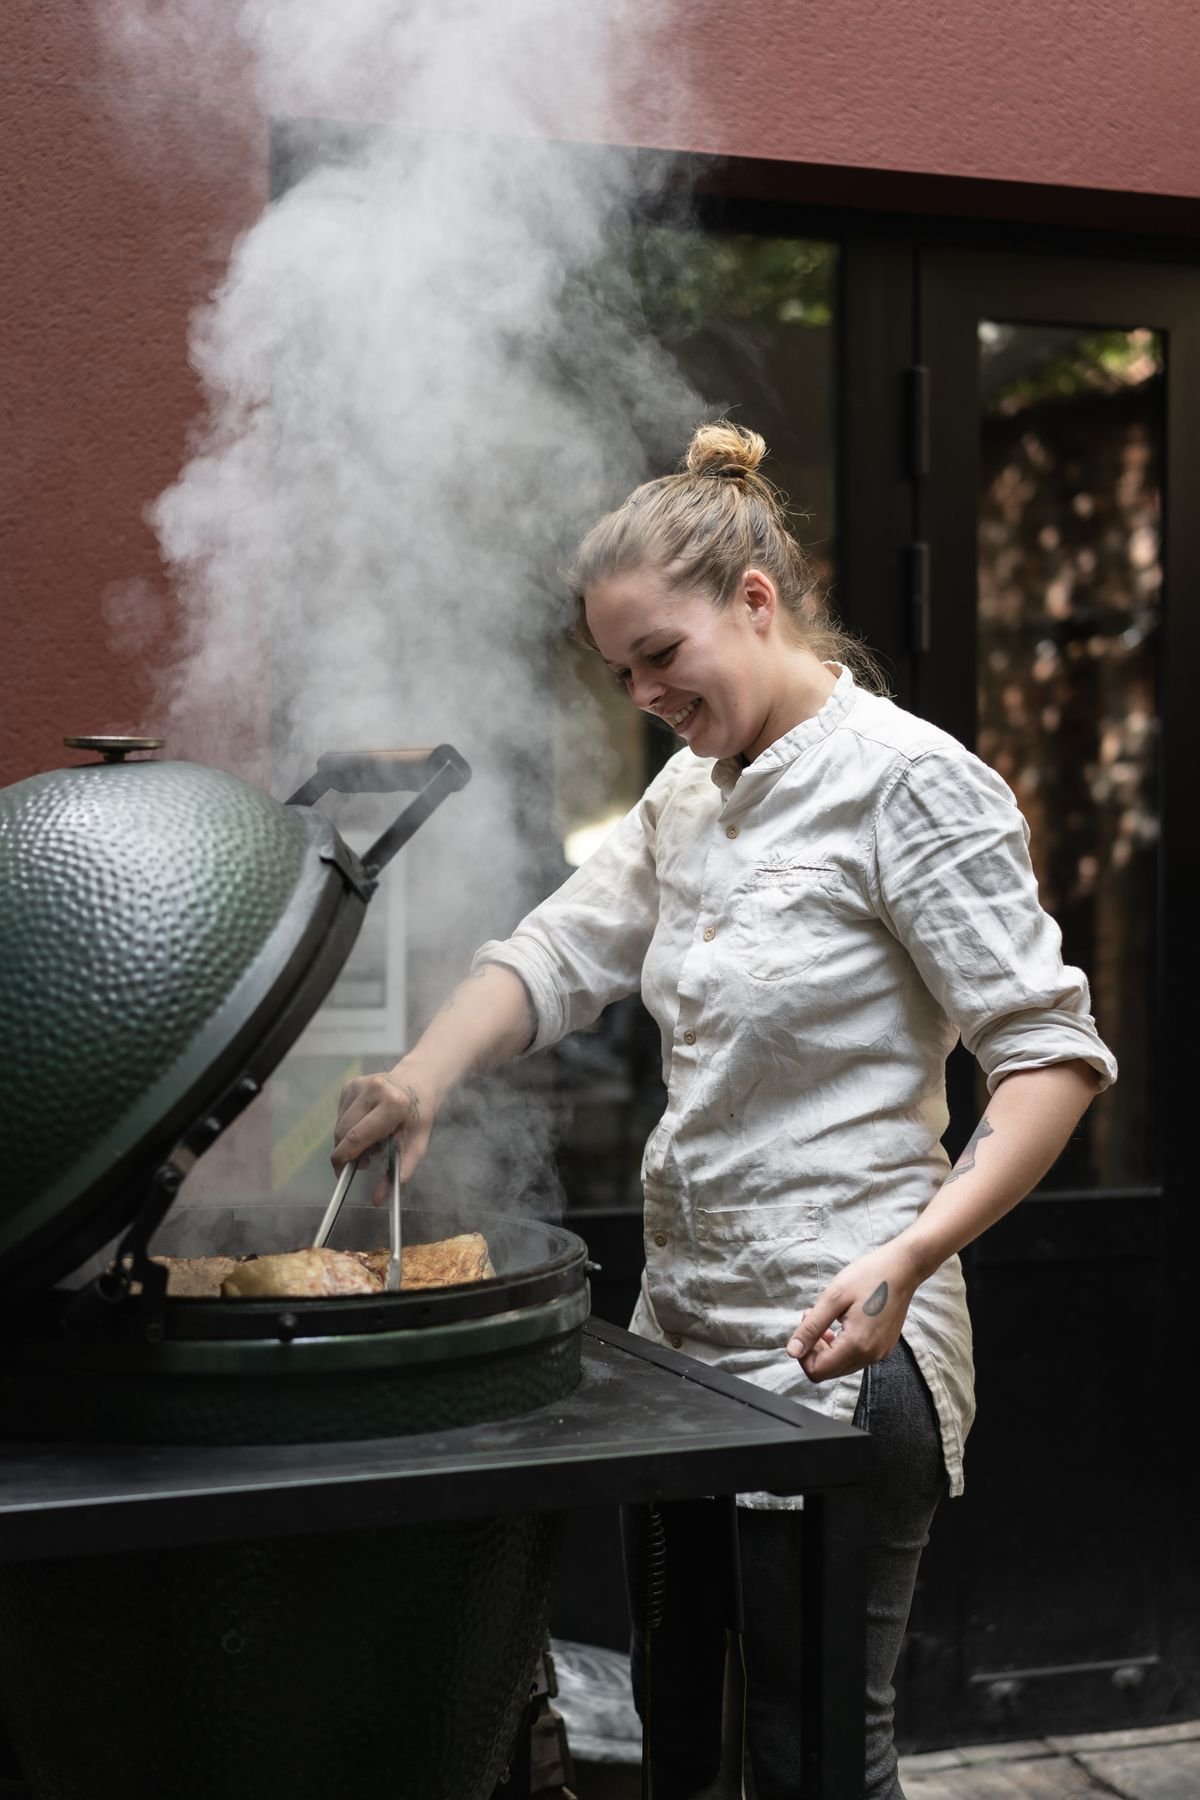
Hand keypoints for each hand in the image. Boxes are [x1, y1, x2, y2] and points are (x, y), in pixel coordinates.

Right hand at [331, 1064, 434, 1185]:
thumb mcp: (417, 1144)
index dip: (345, 1158)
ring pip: (339, 1124)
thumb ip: (400, 1171)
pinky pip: (340, 1114)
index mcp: (393, 1104)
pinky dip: (348, 1126)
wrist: (418, 1082)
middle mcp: (373, 1090)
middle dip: (347, 1152)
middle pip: (343, 1132)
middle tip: (363, 1162)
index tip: (342, 1175)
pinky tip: (366, 1123)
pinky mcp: (349, 1084)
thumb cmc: (419, 1115)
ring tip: (371, 1141)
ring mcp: (359, 1084)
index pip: (357, 1137)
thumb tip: (378, 1199)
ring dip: (348, 1140)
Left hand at [785, 1245, 918, 1381]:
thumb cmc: (869, 1276)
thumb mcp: (833, 1297)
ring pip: (841, 1366)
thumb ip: (811, 1327)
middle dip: (814, 1349)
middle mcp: (870, 1356)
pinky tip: (842, 1321)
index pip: (817, 1371)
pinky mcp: (883, 1347)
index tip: (806, 1325)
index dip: (803, 1353)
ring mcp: (879, 1354)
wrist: (903, 1268)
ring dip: (827, 1346)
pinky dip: (842, 1344)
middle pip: (828, 1372)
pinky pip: (855, 1357)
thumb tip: (792, 1351)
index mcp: (856, 1345)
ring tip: (826, 1317)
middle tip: (813, 1317)